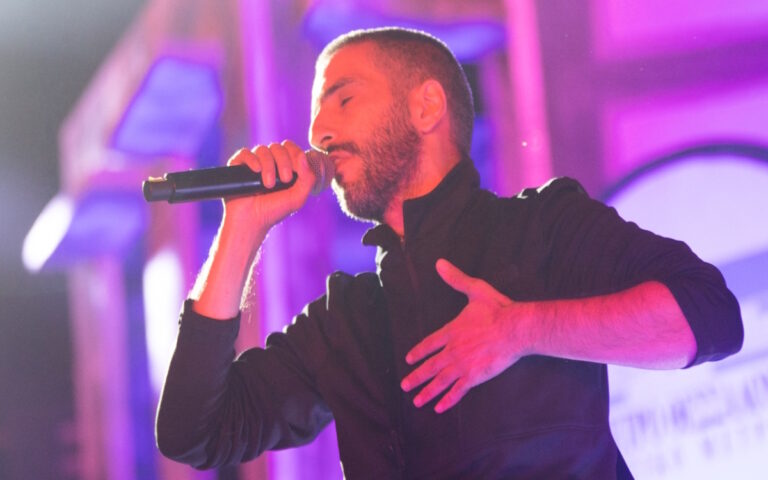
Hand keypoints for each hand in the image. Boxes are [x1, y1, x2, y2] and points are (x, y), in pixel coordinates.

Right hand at [222, 140, 315, 244]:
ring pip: (262, 149)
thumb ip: (307, 179)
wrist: (250, 221)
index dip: (295, 154)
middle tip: (284, 180)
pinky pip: (245, 153)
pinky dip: (252, 160)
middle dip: (284, 161)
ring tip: (268, 185)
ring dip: (269, 165)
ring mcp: (253, 163)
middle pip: (278, 147)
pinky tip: (256, 171)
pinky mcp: (238, 166)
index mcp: (284, 166)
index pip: (290, 148)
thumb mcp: (297, 198)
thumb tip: (303, 156)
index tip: (295, 173)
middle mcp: (269, 162)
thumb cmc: (274, 211)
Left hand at [400, 259, 532, 412]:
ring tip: (416, 402)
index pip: (428, 344)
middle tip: (404, 386)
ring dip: (426, 392)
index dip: (418, 352)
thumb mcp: (474, 290)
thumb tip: (439, 263)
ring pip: (440, 382)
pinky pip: (458, 391)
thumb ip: (455, 279)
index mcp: (451, 331)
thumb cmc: (497, 308)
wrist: (514, 328)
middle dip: (415, 377)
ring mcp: (462, 365)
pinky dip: (448, 400)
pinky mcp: (475, 376)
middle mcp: (452, 350)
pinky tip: (439, 408)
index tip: (408, 360)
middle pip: (429, 367)